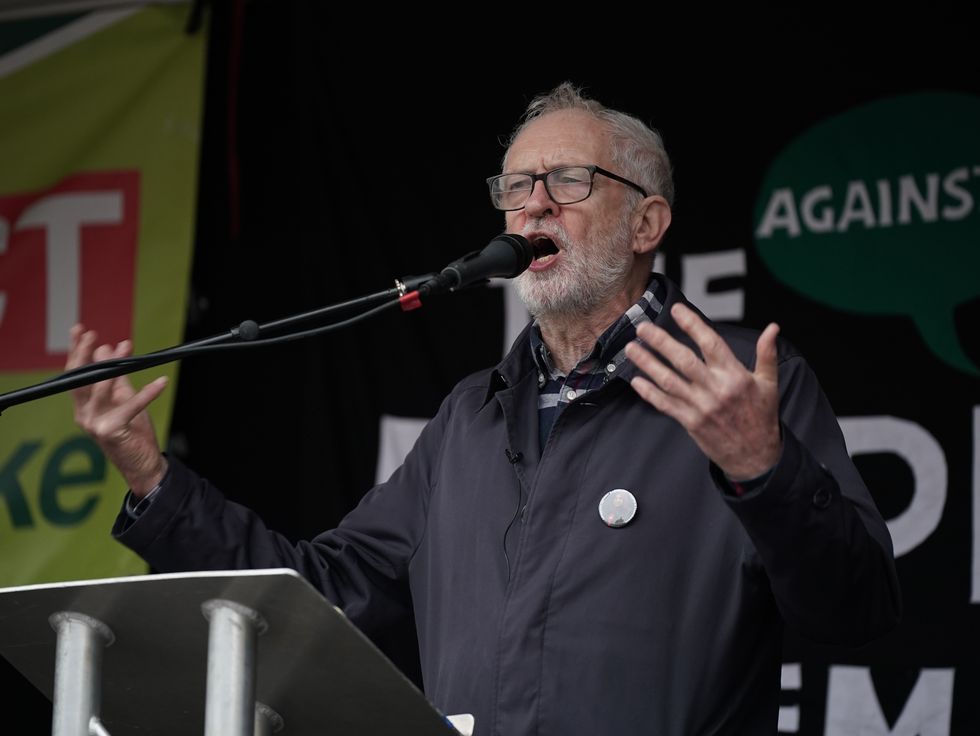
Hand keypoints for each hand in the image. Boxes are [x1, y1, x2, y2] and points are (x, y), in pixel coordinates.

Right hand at [67, 324, 168, 496]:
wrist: (142, 464)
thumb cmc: (133, 432)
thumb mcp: (123, 399)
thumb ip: (116, 377)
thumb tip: (105, 349)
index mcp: (84, 407)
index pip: (74, 375)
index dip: (76, 352)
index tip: (79, 330)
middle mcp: (83, 415)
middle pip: (79, 379)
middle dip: (84, 354)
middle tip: (92, 334)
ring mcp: (95, 424)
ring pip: (100, 389)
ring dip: (113, 367)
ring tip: (126, 348)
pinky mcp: (112, 431)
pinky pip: (131, 406)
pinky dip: (148, 393)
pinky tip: (161, 382)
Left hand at [624, 303, 781, 480]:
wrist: (755, 457)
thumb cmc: (761, 418)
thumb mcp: (769, 384)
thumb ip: (767, 354)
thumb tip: (773, 328)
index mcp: (735, 376)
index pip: (711, 343)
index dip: (692, 325)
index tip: (676, 310)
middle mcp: (716, 389)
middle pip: (683, 360)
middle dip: (660, 342)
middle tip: (643, 327)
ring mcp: (701, 407)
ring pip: (669, 381)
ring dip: (648, 364)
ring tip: (632, 349)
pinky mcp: (690, 422)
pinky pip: (665, 405)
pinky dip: (649, 393)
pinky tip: (635, 380)